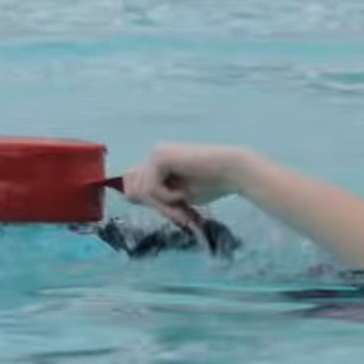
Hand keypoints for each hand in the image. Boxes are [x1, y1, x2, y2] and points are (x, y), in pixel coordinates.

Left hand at [119, 143, 252, 226]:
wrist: (233, 172)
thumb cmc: (210, 184)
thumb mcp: (175, 194)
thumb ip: (154, 194)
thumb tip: (129, 194)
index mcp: (156, 162)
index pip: (131, 186)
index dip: (147, 201)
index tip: (171, 209)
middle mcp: (153, 154)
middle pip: (132, 189)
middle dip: (154, 204)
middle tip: (178, 210)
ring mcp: (155, 153)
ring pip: (140, 190)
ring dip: (163, 203)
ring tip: (183, 200)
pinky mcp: (160, 156)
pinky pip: (150, 188)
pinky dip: (168, 197)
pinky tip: (185, 191)